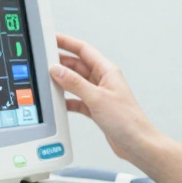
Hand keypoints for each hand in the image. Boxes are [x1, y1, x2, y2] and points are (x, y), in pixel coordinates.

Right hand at [49, 33, 161, 164]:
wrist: (137, 144)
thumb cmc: (127, 120)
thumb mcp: (97, 98)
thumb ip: (75, 83)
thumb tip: (57, 70)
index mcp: (107, 71)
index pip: (84, 50)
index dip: (67, 42)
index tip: (52, 38)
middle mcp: (104, 81)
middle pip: (78, 65)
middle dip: (61, 62)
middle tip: (44, 61)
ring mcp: (100, 95)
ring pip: (76, 83)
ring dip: (63, 81)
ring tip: (47, 79)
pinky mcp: (97, 109)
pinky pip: (78, 99)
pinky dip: (68, 100)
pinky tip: (59, 102)